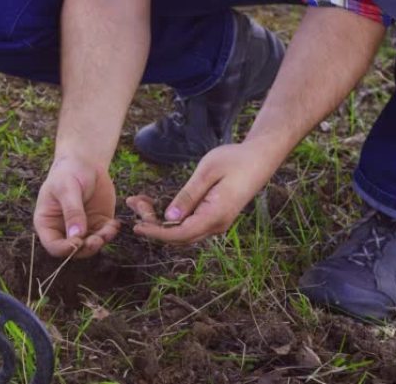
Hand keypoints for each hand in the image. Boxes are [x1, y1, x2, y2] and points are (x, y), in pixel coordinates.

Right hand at [34, 157, 119, 257]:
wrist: (85, 162)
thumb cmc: (68, 173)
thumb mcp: (67, 189)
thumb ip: (72, 212)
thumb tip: (76, 235)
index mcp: (47, 223)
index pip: (53, 245)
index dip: (65, 249)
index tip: (77, 242)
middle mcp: (64, 230)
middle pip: (73, 251)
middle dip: (86, 248)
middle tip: (97, 240)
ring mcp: (82, 228)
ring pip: (90, 245)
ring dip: (100, 241)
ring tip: (109, 229)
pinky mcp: (98, 223)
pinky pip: (104, 235)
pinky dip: (110, 233)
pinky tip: (114, 223)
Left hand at [128, 142, 276, 244]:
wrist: (260, 157)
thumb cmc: (235, 160)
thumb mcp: (207, 172)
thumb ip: (188, 196)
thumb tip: (169, 218)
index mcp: (216, 215)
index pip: (180, 234)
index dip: (156, 233)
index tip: (137, 226)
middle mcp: (217, 225)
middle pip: (179, 237)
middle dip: (153, 226)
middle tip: (134, 204)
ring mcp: (216, 223)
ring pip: (183, 232)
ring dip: (160, 222)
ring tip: (140, 202)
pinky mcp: (214, 217)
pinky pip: (189, 225)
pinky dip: (171, 218)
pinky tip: (156, 205)